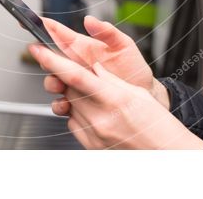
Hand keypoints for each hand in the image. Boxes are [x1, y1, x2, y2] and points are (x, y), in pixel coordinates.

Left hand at [29, 44, 202, 149]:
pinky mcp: (91, 145)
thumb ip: (110, 79)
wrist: (165, 153)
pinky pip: (74, 123)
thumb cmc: (156, 123)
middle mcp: (100, 118)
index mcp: (113, 98)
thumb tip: (93, 69)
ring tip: (95, 97)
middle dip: (65, 78)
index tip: (38, 50)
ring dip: (74, 97)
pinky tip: (95, 112)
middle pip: (68, 90)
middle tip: (75, 72)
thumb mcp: (136, 93)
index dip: (52, 61)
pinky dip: (78, 113)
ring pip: (69, 106)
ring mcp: (94, 134)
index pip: (74, 76)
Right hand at [38, 16, 168, 111]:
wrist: (144, 95)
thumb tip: (90, 20)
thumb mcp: (124, 45)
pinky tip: (67, 103)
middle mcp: (75, 63)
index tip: (29, 20)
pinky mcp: (77, 101)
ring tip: (59, 84)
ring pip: (52, 81)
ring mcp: (74, 82)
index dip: (42, 25)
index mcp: (82, 47)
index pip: (57, 33)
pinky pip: (61, 102)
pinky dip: (59, 104)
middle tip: (44, 57)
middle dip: (42, 57)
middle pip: (49, 58)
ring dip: (51, 82)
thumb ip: (108, 32)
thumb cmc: (134, 68)